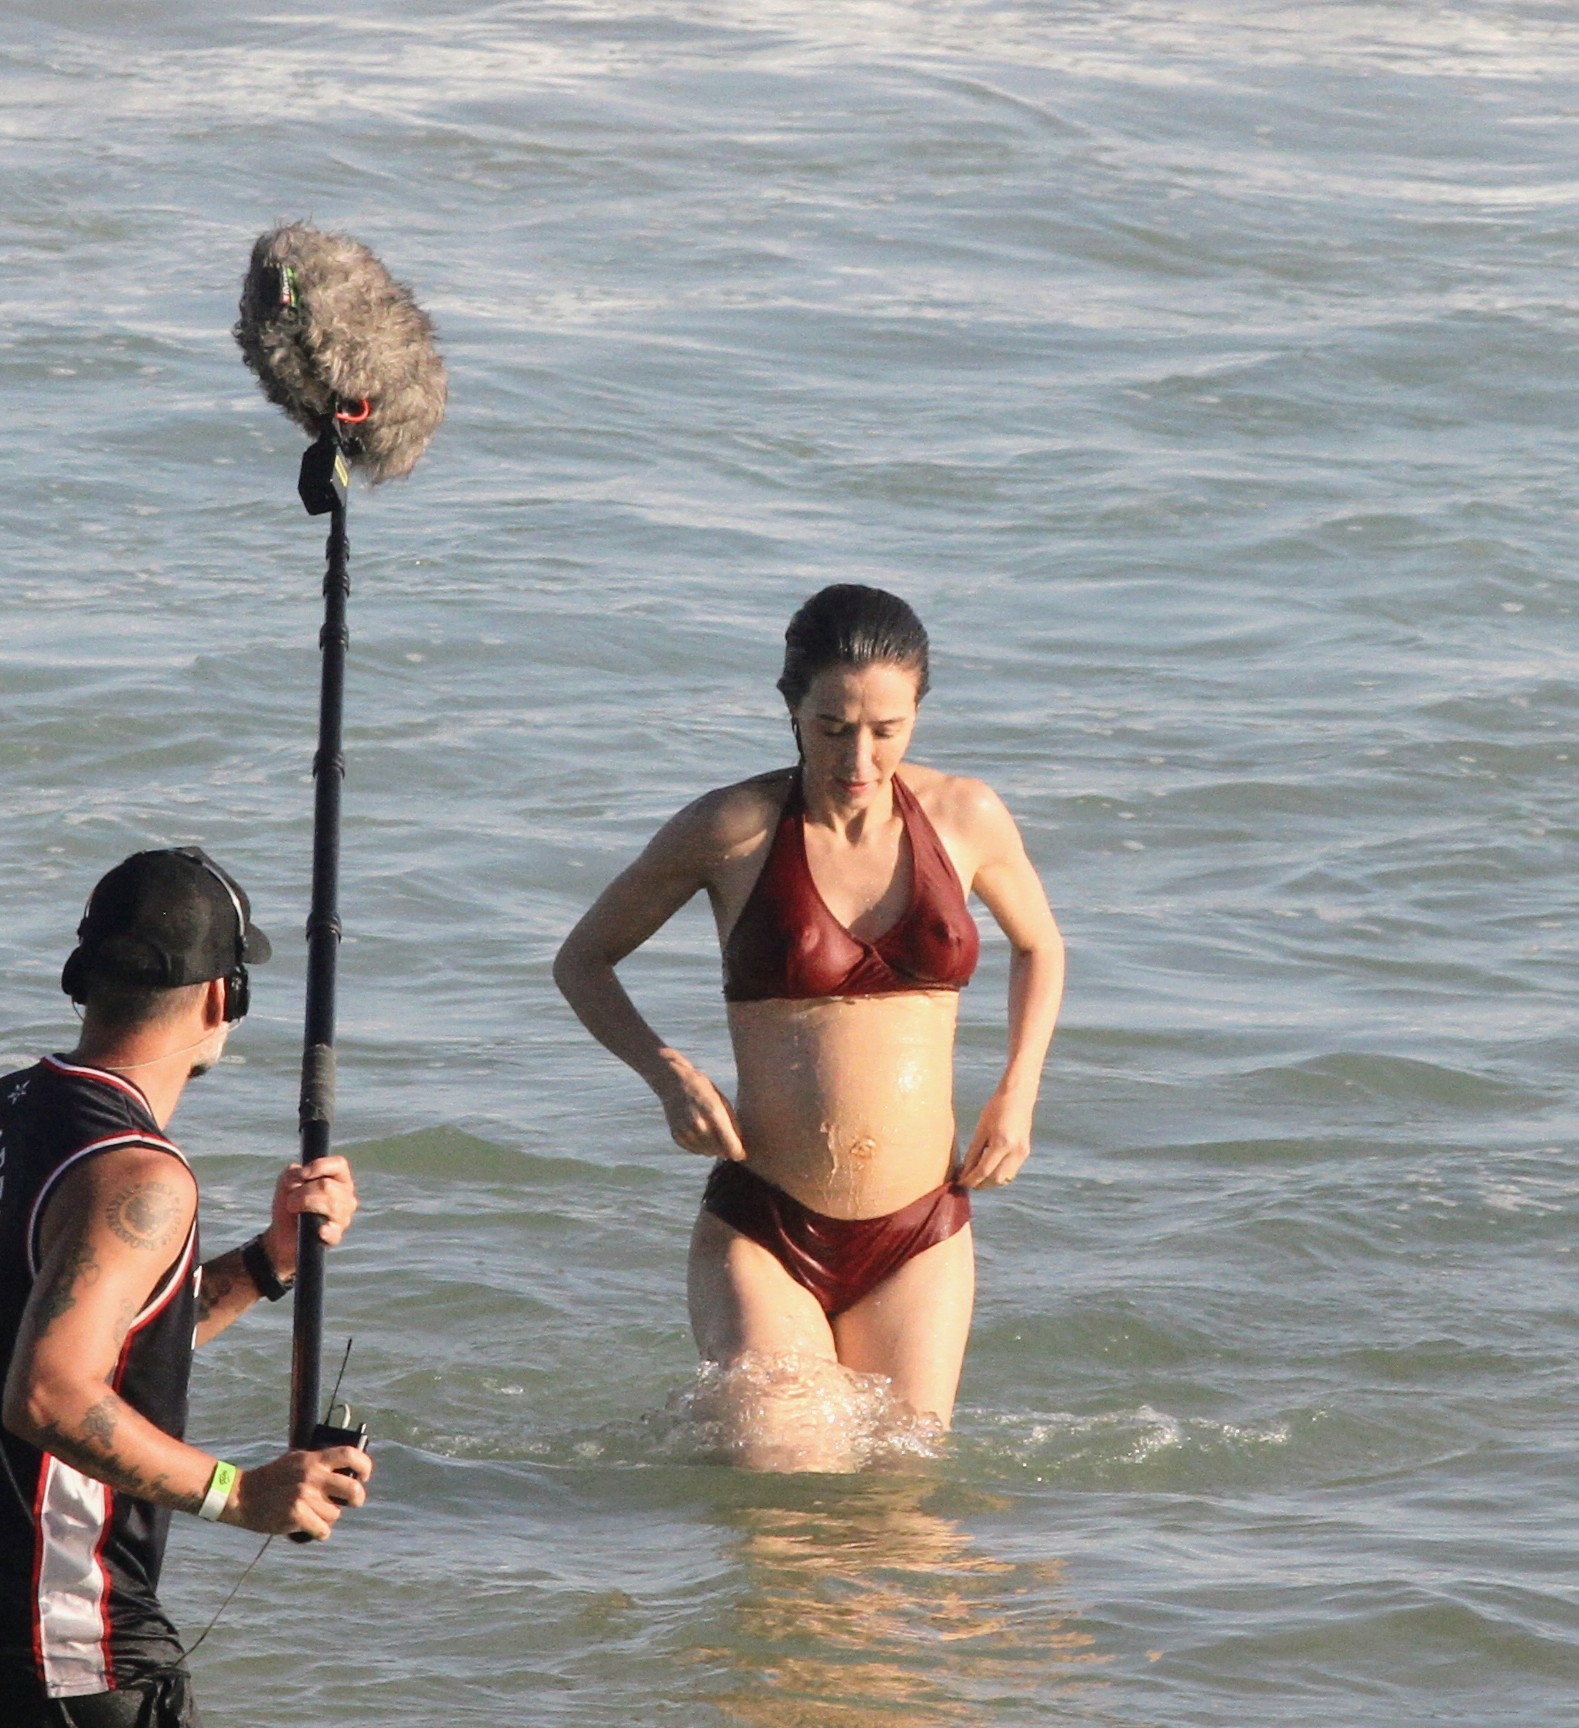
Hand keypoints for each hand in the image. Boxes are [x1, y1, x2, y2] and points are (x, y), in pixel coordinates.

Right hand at [227, 1445, 372, 1540]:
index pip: (350, 1454)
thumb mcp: (297, 1460)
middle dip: (358, 1498)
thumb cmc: (273, 1478)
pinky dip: (319, 1532)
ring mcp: (304, 1496)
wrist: (242, 1495)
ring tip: (313, 1513)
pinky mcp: (296, 1515)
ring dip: (328, 1517)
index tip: (364, 1476)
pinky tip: (309, 1527)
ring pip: (336, 1514)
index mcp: (313, 1459)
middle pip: (353, 1489)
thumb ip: (319, 1463)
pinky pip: (323, 1530)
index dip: (364, 1465)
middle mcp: (312, 1476)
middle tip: (353, 1501)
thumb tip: (348, 1471)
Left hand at [263, 1156, 358, 1273]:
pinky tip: (320, 1231)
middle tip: (291, 1200)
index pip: (339, 1164)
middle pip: (328, 1186)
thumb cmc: (290, 1202)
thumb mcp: (286, 1182)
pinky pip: (335, 1232)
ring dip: (305, 1205)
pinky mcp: (336, 1236)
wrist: (281, 1233)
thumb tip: (302, 1177)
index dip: (320, 1166)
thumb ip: (294, 1172)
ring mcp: (343, 1217)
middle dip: (304, 1192)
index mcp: (338, 1179)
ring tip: (293, 1210)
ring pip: (331, 1204)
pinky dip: (327, 1230)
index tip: (303, 1175)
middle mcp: (346, 1196)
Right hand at [655, 1051, 745, 1160]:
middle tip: (728, 1138)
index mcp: (714, 1114)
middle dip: (727, 1149)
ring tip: (715, 1132)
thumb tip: (740, 1149)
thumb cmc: (705, 1091)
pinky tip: (702, 1132)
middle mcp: (699, 1125)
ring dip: (714, 1148)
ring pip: (708, 1153)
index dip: (739, 1153)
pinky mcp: (677, 1136)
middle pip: (721, 1152)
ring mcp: (686, 1132)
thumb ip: (732, 1126)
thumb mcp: (723, 1102)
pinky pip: (696, 1150)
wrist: (674, 1082)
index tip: (742, 1152)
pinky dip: (701, 1146)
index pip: (731, 1147)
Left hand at [957, 1090, 1033, 1189]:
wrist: (1018, 1096)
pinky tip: (989, 1170)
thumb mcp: (981, 1129)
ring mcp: (1023, 1153)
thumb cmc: (996, 1108)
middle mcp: (1015, 1151)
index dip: (971, 1180)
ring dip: (990, 1182)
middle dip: (980, 1184)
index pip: (984, 1171)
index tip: (959, 1183)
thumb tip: (965, 1171)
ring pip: (1005, 1179)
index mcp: (1002, 1143)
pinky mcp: (1025, 1152)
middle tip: (966, 1182)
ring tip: (976, 1178)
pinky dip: (999, 1175)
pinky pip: (1011, 1172)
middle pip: (996, 1179)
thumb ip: (973, 1152)